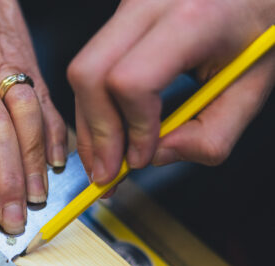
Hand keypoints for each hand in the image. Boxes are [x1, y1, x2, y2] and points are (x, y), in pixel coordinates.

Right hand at [67, 0, 274, 183]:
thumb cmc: (256, 33)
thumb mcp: (251, 90)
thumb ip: (212, 136)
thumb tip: (156, 157)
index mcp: (192, 18)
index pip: (132, 81)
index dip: (133, 129)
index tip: (140, 158)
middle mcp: (149, 3)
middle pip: (90, 75)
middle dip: (96, 135)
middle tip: (106, 174)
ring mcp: (128, 6)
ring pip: (82, 73)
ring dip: (89, 127)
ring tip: (103, 161)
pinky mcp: (120, 18)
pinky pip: (91, 68)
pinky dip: (95, 109)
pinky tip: (108, 134)